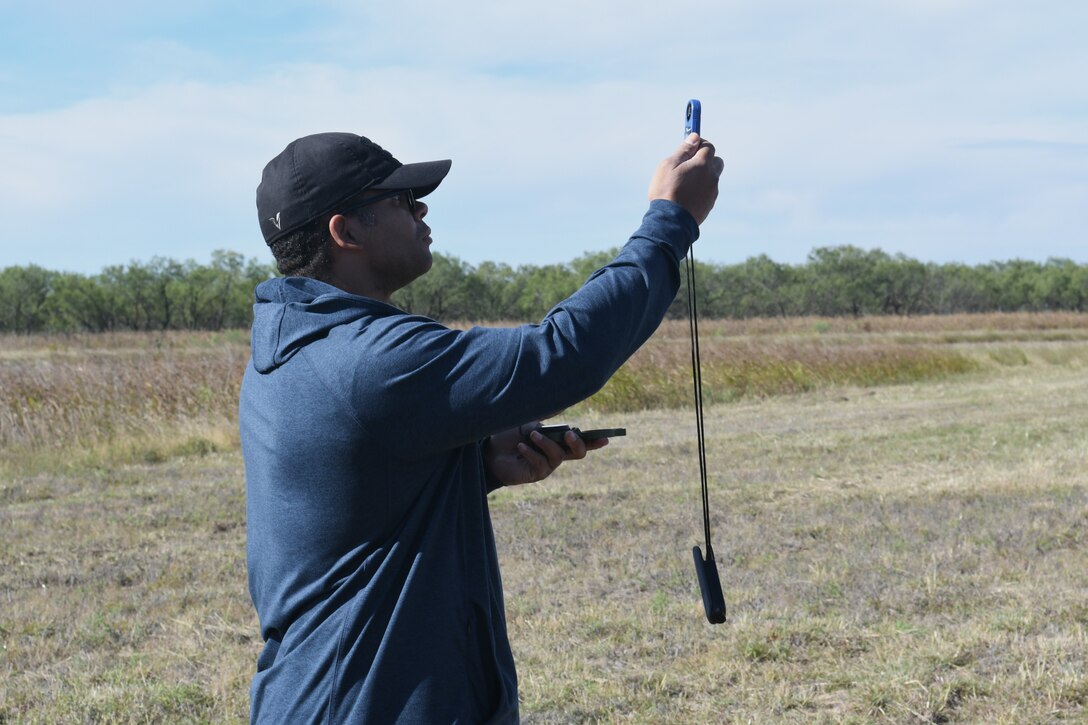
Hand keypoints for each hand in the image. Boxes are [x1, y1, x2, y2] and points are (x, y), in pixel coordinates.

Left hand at [484, 422, 609, 485]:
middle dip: (577, 443)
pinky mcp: (535, 474)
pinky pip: (540, 463)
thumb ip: (545, 414)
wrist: (489, 450)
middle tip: (568, 434)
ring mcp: (546, 465)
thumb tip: (562, 403)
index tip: (606, 438)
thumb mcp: (528, 419)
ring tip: (532, 435)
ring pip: (558, 456)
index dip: (594, 441)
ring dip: (547, 444)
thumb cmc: (509, 433)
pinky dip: (531, 452)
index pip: (580, 441)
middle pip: (578, 453)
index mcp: (557, 440)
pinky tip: (521, 446)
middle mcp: (555, 454)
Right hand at [648, 133, 723, 224]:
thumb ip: (683, 150)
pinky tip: (687, 195)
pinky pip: (708, 191)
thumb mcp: (669, 165)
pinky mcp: (710, 204)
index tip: (690, 146)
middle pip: (716, 161)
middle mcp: (712, 176)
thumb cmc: (667, 190)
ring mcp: (712, 192)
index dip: (699, 144)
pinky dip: (701, 189)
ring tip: (685, 183)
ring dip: (702, 176)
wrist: (671, 221)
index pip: (708, 146)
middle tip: (689, 164)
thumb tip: (694, 137)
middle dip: (705, 159)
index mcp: (703, 164)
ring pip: (711, 178)